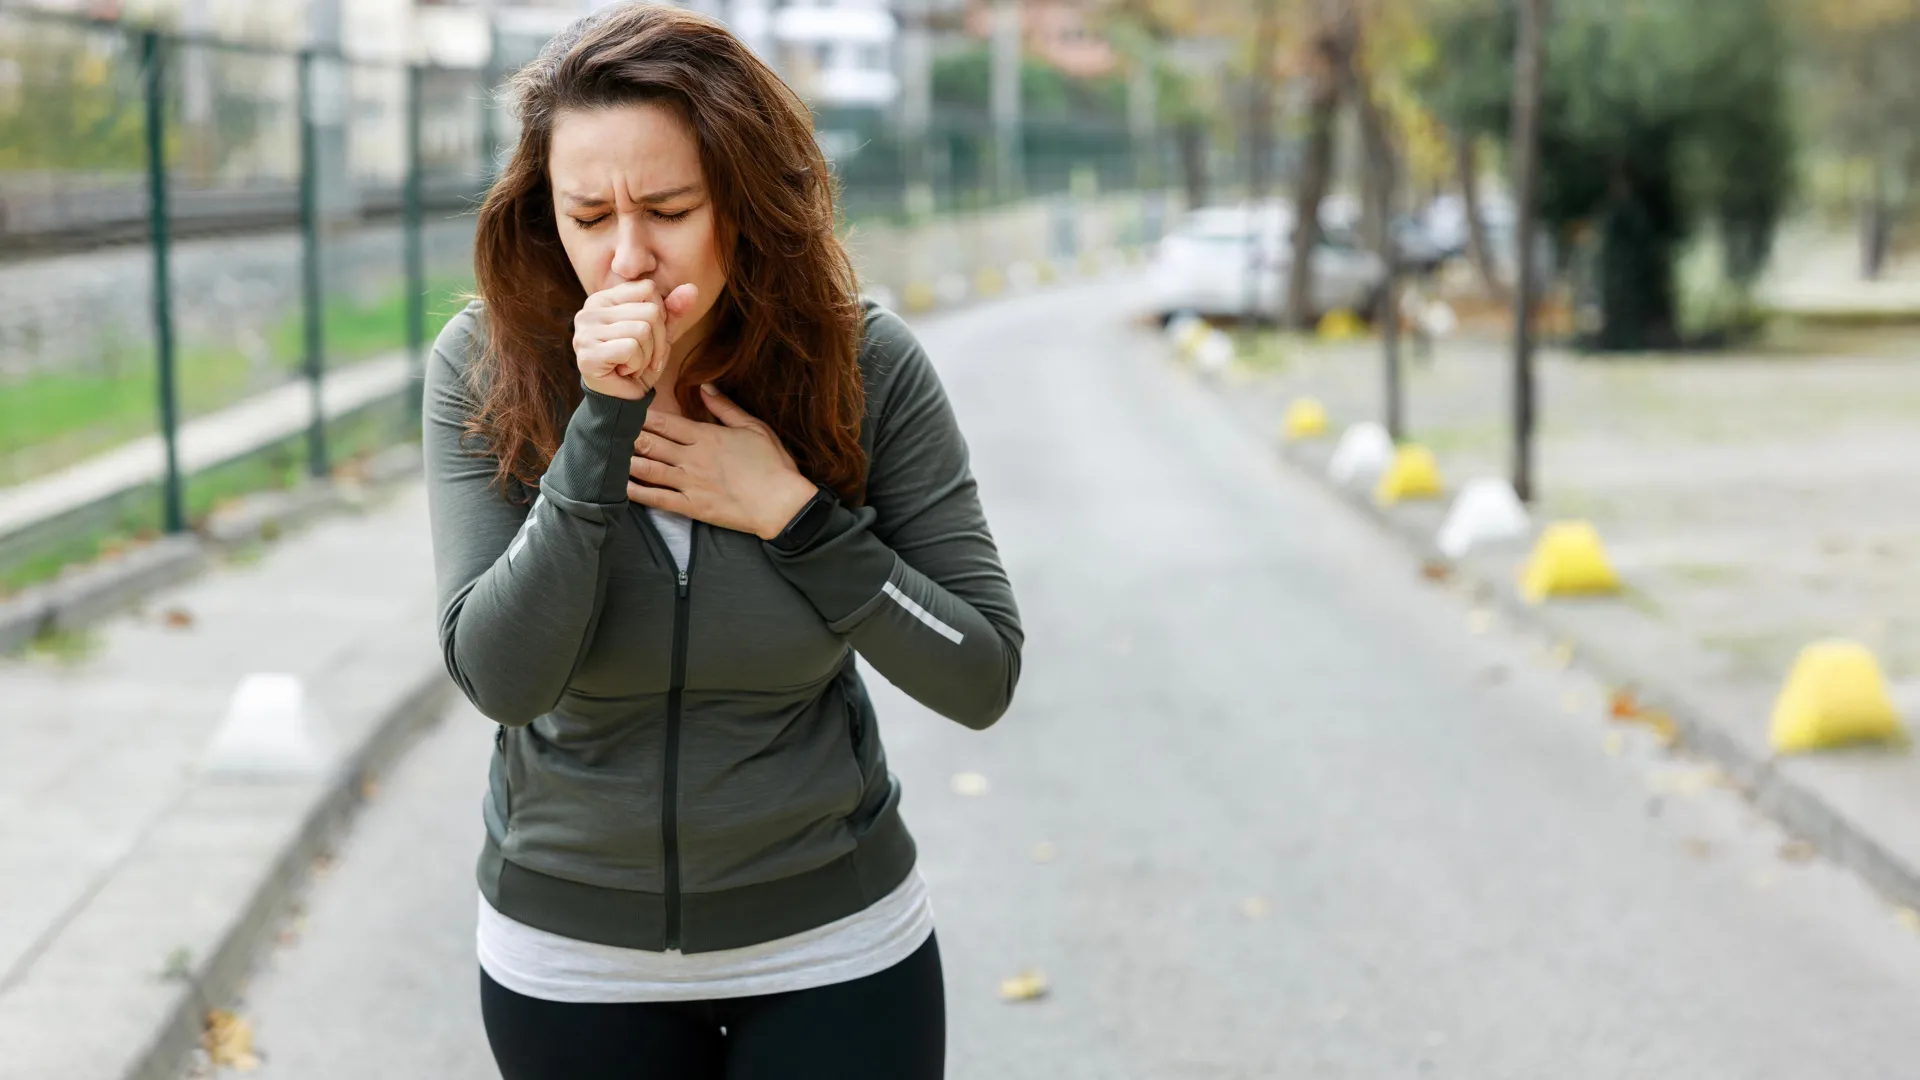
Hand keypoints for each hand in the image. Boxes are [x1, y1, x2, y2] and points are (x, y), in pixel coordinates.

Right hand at [573, 280, 699, 399]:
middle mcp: (589, 310)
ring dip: (647, 355)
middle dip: (658, 341)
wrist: (620, 400)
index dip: (660, 315)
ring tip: (633, 365)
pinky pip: (631, 348)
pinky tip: (624, 371)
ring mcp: (585, 331)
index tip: (649, 337)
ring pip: (643, 330)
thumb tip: (692, 288)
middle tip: (643, 358)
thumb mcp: (660, 334)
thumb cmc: (637, 364)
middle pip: (650, 311)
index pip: (648, 289)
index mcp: (604, 298)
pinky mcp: (588, 353)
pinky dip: (637, 365)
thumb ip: (673, 311)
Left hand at [627, 384, 818, 538]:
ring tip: (609, 456)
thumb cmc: (773, 464)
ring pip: (648, 469)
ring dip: (627, 462)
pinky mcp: (692, 507)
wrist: (782, 504)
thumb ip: (726, 407)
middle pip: (650, 443)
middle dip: (627, 437)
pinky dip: (637, 493)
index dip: (641, 416)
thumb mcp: (753, 427)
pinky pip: (658, 499)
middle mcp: (692, 458)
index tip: (625, 409)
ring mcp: (690, 483)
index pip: (665, 422)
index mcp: (706, 437)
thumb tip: (705, 388)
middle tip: (608, 431)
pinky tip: (621, 487)